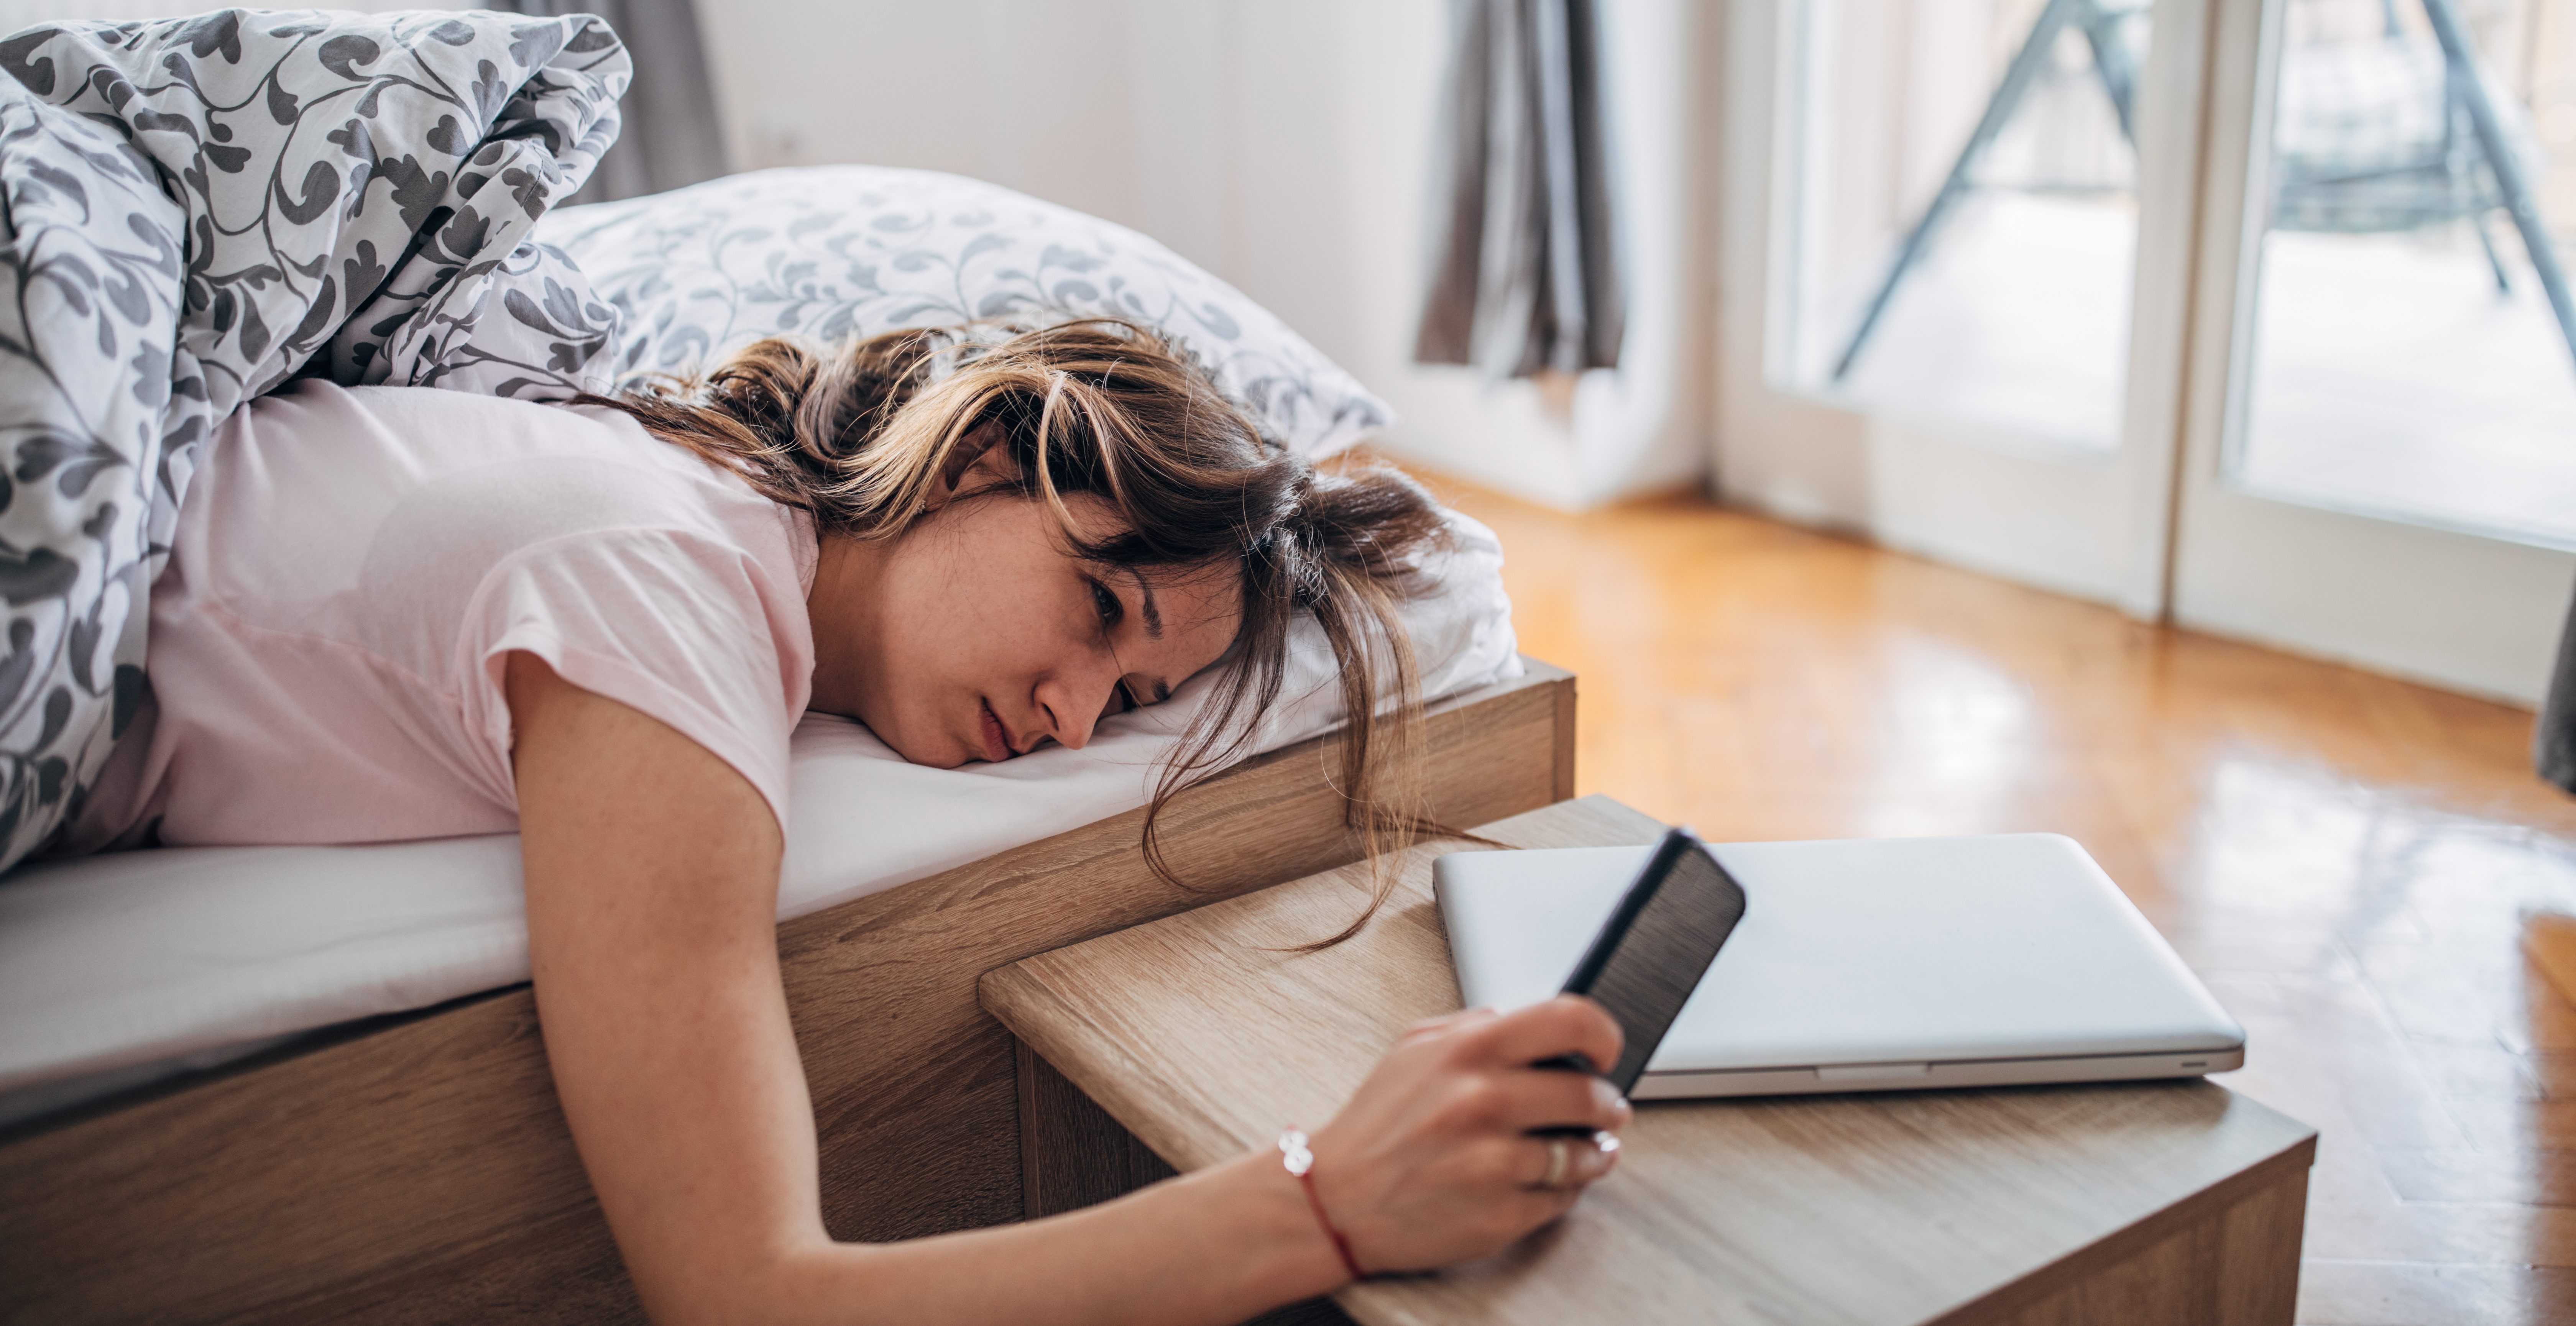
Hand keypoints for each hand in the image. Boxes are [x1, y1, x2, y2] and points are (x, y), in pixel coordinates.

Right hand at [1302, 996, 1629, 1273]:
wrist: (1335, 1201)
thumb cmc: (1377, 1125)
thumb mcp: (1413, 1049)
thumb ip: (1473, 1025)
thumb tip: (1530, 1020)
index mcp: (1467, 1051)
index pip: (1570, 1020)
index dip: (1604, 1035)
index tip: (1606, 1053)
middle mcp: (1483, 1102)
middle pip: (1590, 1095)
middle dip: (1607, 1105)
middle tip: (1604, 1110)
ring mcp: (1494, 1163)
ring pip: (1585, 1154)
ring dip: (1591, 1152)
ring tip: (1578, 1149)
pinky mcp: (1500, 1216)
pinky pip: (1562, 1199)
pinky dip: (1561, 1190)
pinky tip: (1540, 1180)